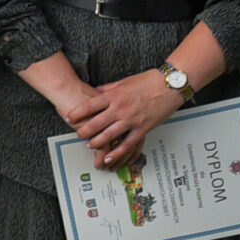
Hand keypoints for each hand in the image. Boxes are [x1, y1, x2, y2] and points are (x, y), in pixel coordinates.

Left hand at [64, 68, 181, 169]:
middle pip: (95, 123)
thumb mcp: (123, 82)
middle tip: (77, 134)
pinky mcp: (142, 129)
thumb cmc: (147, 81)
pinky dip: (117, 152)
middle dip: (83, 131)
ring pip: (108, 136)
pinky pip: (127, 144)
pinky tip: (109, 157)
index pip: (89, 106)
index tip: (68, 118)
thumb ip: (108, 90)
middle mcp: (120, 109)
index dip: (76, 114)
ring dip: (96, 143)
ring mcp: (131, 120)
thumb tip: (94, 92)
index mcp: (114, 96)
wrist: (170, 85)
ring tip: (89, 145)